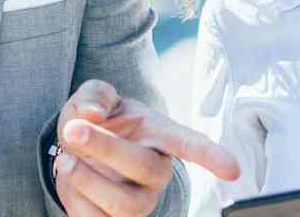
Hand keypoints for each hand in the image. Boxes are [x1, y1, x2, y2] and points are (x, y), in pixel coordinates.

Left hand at [53, 80, 239, 216]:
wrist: (75, 145)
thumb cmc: (96, 118)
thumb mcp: (95, 96)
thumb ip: (95, 94)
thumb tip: (92, 113)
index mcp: (161, 135)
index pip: (192, 145)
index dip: (212, 157)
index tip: (233, 170)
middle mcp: (157, 171)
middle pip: (144, 168)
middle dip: (105, 147)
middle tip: (74, 129)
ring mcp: (140, 200)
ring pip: (124, 205)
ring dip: (87, 180)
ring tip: (66, 159)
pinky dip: (75, 199)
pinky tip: (70, 177)